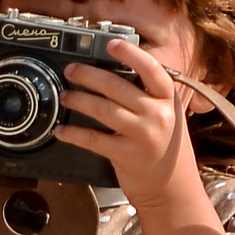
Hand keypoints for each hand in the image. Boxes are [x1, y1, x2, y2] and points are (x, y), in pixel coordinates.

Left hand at [61, 37, 199, 208]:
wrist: (172, 190)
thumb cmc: (165, 150)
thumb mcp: (168, 117)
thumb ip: (150, 97)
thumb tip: (117, 74)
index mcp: (168, 100)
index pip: (151, 69)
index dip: (130, 54)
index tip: (111, 44)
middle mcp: (158, 114)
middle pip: (117, 86)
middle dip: (89, 75)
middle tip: (72, 70)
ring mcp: (142, 135)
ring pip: (103, 109)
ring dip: (78, 100)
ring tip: (65, 95)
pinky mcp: (126, 155)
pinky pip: (93, 139)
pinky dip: (73, 133)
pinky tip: (61, 130)